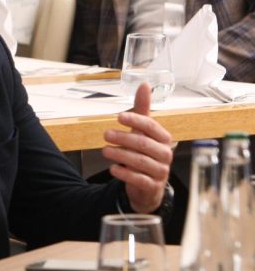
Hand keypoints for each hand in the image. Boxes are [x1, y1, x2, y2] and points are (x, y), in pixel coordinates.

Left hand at [102, 82, 172, 212]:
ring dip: (120, 154)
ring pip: (140, 161)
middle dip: (123, 138)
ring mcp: (160, 171)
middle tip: (105, 134)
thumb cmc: (144, 154)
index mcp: (163, 139)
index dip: (136, 120)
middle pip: (144, 144)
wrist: (148, 186)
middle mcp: (165, 154)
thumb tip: (144, 84)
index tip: (119, 116)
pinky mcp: (152, 186)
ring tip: (105, 150)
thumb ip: (142, 110)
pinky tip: (113, 168)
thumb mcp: (143, 132)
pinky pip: (138, 179)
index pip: (151, 127)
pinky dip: (124, 173)